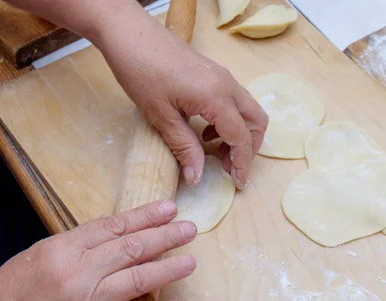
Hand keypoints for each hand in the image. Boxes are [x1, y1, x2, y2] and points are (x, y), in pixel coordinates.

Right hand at [0, 200, 195, 300]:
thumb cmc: (5, 297)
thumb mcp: (35, 256)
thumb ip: (74, 244)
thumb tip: (112, 230)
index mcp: (61, 249)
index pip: (114, 226)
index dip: (145, 215)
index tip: (168, 209)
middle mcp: (76, 274)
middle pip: (132, 248)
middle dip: (166, 236)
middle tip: (189, 229)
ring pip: (138, 281)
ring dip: (169, 269)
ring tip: (190, 261)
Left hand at [94, 5, 267, 188]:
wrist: (129, 33)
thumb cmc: (141, 71)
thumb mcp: (161, 116)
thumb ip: (184, 148)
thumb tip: (197, 177)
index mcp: (216, 97)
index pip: (241, 137)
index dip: (242, 163)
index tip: (237, 183)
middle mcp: (227, 85)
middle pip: (256, 122)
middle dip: (248, 148)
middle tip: (228, 168)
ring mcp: (223, 77)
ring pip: (248, 110)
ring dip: (240, 134)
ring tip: (215, 152)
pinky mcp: (214, 73)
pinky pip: (234, 101)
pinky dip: (230, 121)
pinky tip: (205, 131)